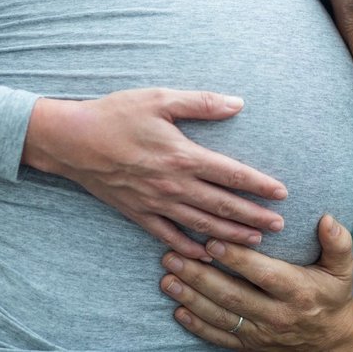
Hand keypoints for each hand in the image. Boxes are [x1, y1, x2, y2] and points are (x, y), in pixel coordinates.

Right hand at [22, 88, 287, 259]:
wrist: (70, 140)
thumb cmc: (116, 114)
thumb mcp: (160, 98)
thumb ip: (201, 103)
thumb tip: (238, 103)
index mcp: (182, 156)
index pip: (231, 175)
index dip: (259, 185)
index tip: (282, 194)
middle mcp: (173, 185)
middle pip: (222, 206)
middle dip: (254, 217)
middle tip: (280, 226)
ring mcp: (155, 203)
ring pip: (201, 225)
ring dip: (230, 235)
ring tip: (255, 242)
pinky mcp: (137, 213)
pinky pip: (168, 235)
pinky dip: (188, 247)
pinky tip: (205, 253)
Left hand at [160, 215, 352, 350]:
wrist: (333, 340)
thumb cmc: (334, 294)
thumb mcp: (343, 268)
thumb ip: (337, 242)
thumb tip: (327, 218)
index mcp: (298, 291)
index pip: (264, 274)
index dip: (237, 259)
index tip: (211, 241)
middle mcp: (278, 315)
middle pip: (233, 296)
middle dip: (200, 277)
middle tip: (173, 256)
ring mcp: (262, 333)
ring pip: (222, 317)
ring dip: (191, 299)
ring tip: (168, 279)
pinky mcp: (251, 345)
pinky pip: (221, 337)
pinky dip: (198, 326)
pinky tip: (178, 310)